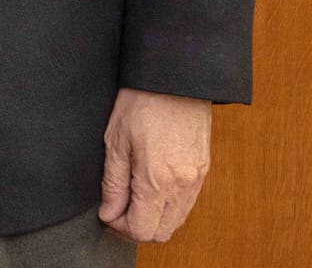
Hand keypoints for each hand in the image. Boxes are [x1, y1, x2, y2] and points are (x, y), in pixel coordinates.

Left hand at [98, 87, 211, 241]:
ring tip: (133, 196)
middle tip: (118, 207)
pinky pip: (187, 204)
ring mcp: (197, 180)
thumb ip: (113, 183)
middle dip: (137, 226)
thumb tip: (109, 213)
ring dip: (154, 218)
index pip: (142, 230)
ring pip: (176, 221)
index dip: (120, 227)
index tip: (108, 212)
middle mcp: (182, 186)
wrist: (175, 79)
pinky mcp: (204, 171)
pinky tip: (152, 188)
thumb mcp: (115, 141)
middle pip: (161, 232)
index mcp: (157, 180)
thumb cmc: (142, 102)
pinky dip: (169, 206)